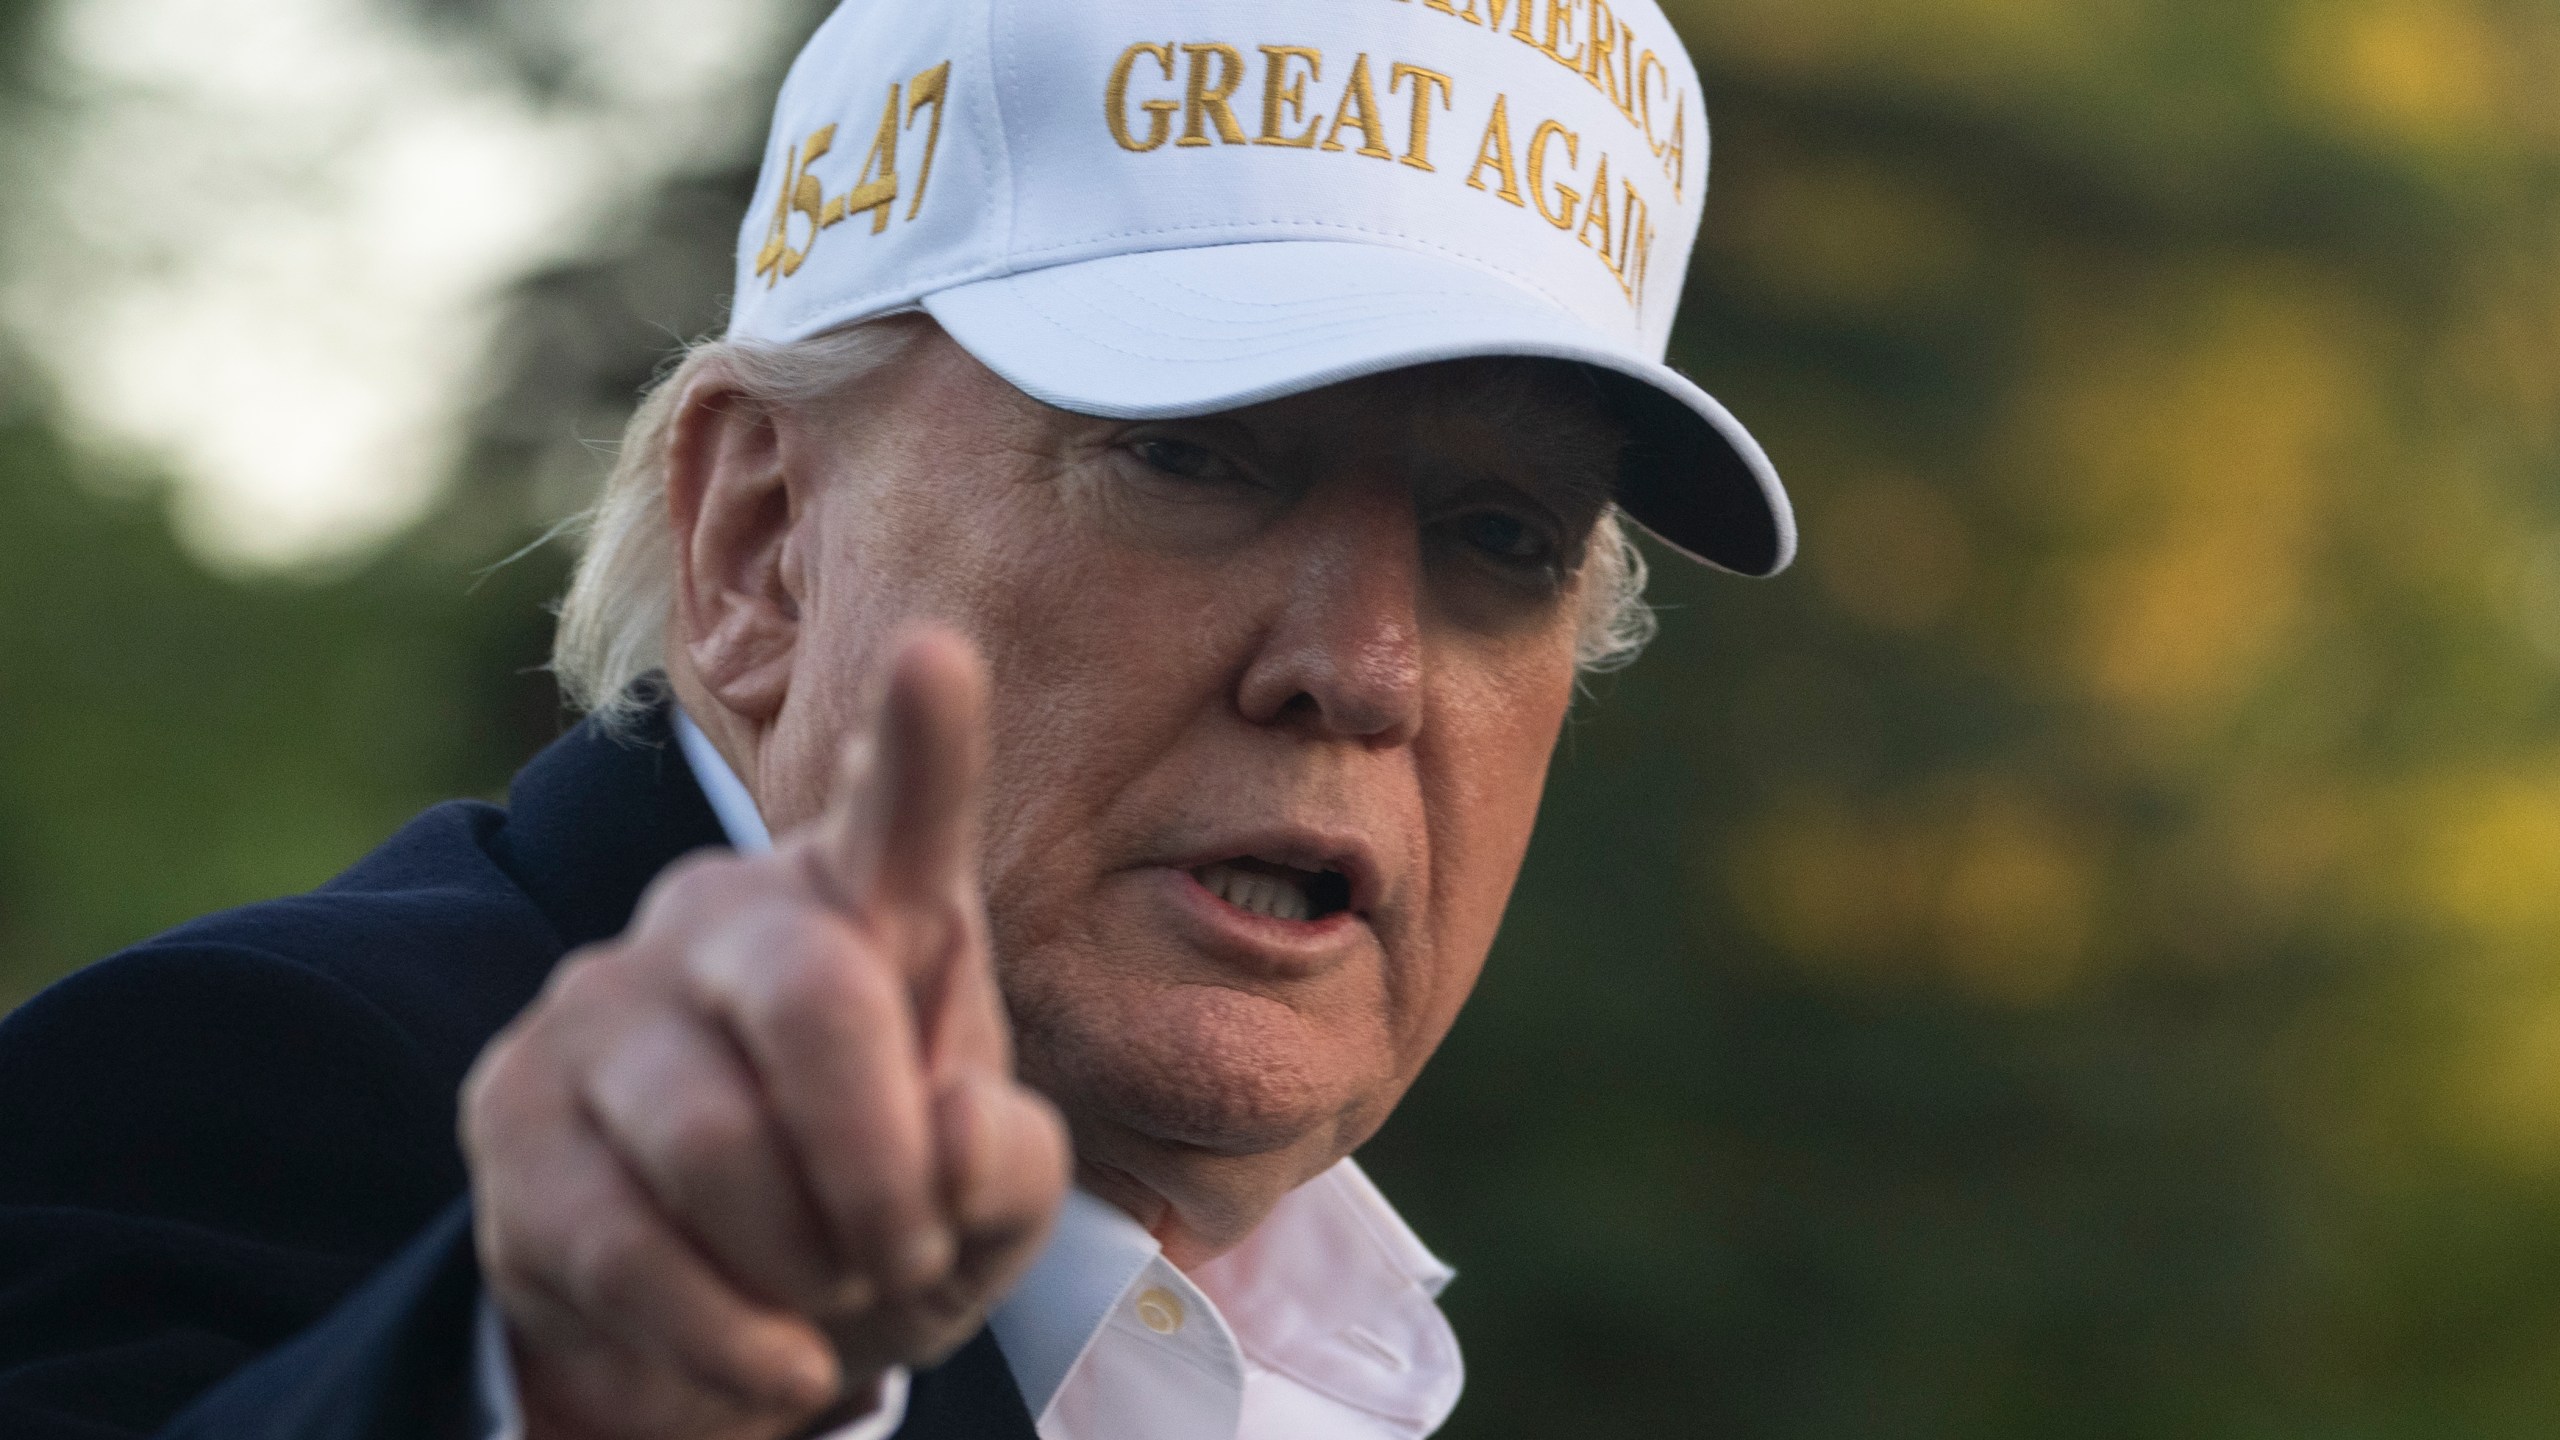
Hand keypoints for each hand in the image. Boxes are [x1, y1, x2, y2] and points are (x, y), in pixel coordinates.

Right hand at [460, 630, 1070, 1439]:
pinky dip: (728, 1336)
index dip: (920, 741)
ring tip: (832, 1291)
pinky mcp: (511, 1113)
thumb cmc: (891, 1215)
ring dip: (802, 1260)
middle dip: (879, 1163)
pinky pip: (620, 1240)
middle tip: (906, 1249)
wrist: (747, 1324)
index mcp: (869, 904)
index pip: (899, 811)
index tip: (939, 654)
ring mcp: (602, 1001)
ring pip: (711, 1137)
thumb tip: (951, 1132)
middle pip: (810, 994)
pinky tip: (778, 1358)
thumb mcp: (987, 1205)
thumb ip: (1008, 1160)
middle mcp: (727, 914)